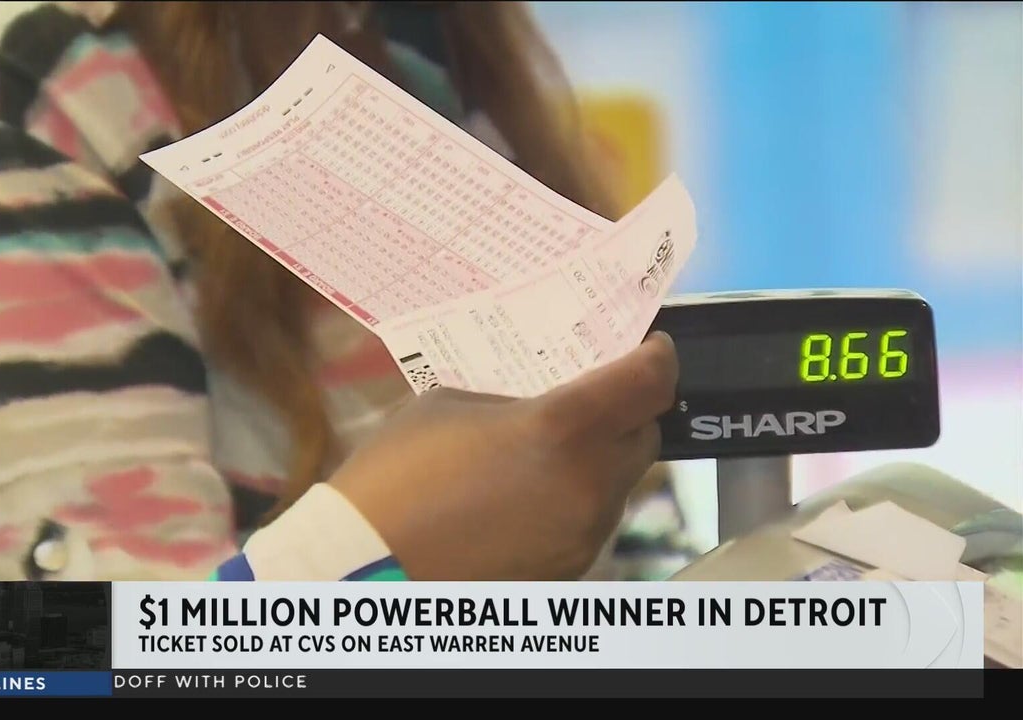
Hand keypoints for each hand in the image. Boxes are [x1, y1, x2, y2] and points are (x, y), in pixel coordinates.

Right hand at [329, 332, 678, 580]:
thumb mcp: (450, 407)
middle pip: (642, 437)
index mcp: (563, 430)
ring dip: (592, 461)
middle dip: (623, 414)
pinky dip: (569, 501)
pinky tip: (520, 497)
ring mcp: (582, 535)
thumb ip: (510, 401)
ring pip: (616, 484)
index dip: (657, 359)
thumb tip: (539, 409)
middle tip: (588, 400)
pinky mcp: (567, 570)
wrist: (365, 567)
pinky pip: (587, 521)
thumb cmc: (395, 476)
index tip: (648, 349)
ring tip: (538, 455)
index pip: (650, 384)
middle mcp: (588, 485)